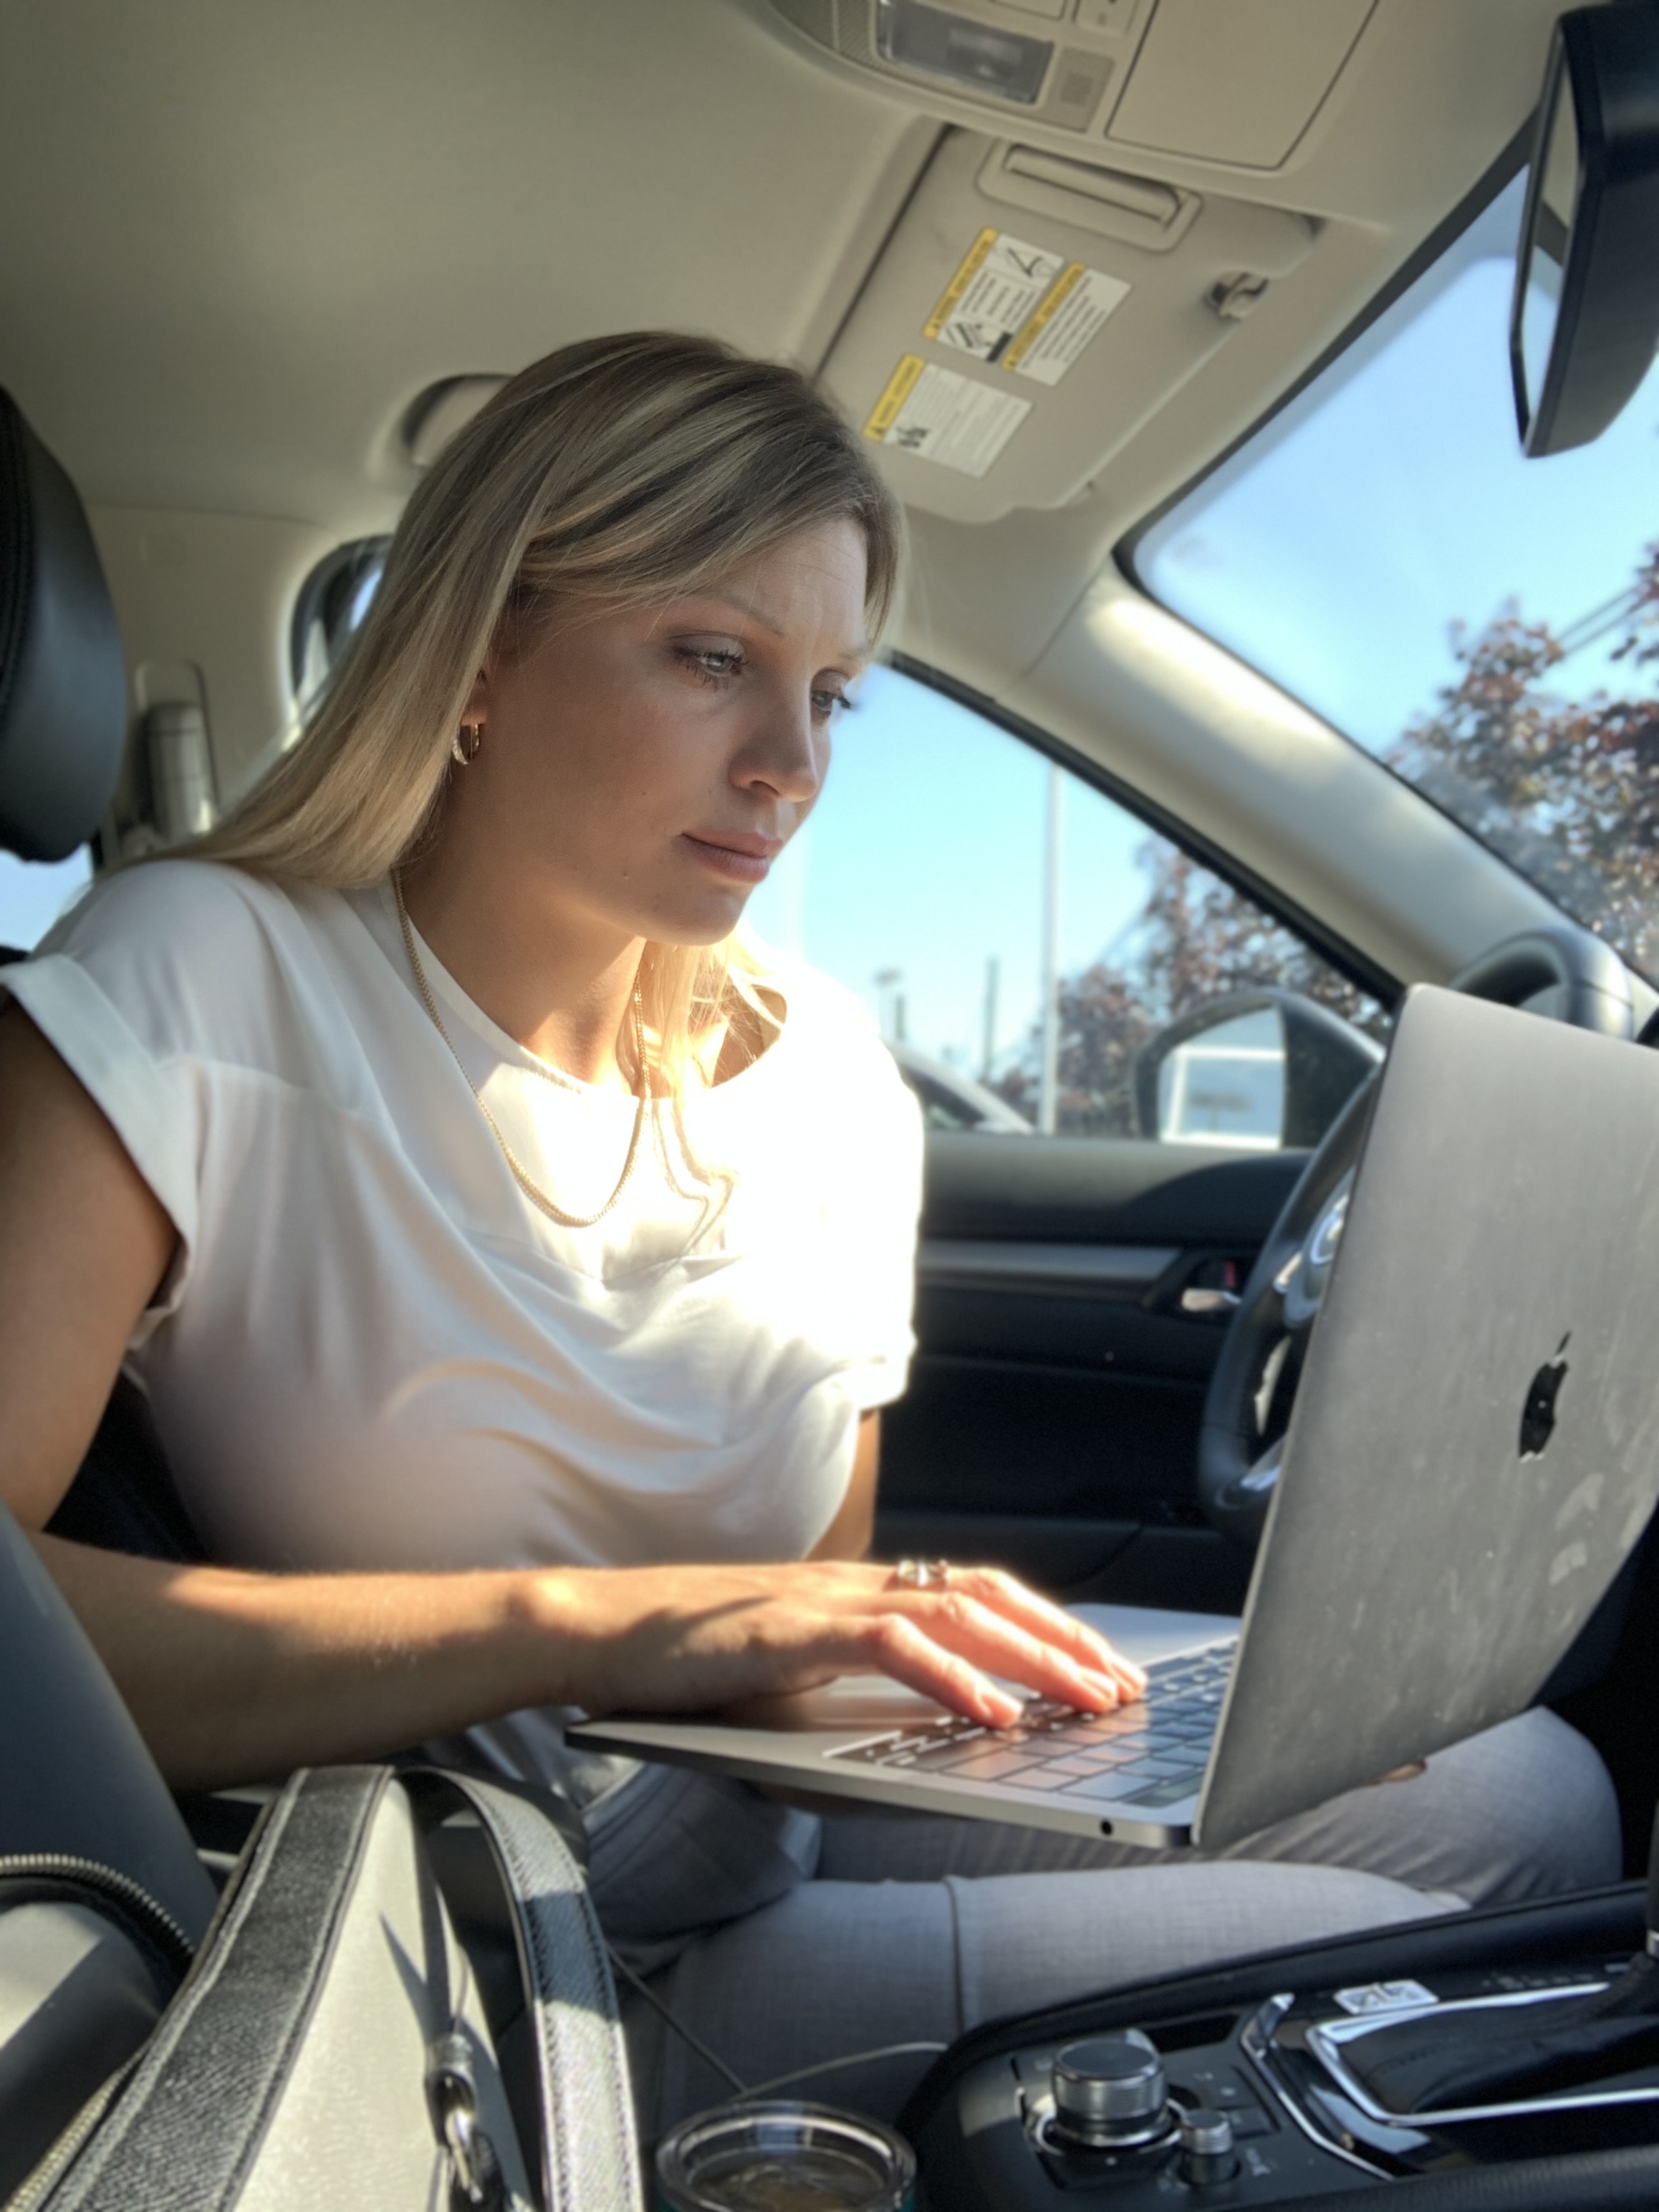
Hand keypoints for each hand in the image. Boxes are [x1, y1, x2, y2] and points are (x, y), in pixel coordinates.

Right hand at [537, 1559, 1146, 1727]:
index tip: (1098, 1664)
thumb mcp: (788, 1681)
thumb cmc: (683, 1667)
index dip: (1045, 1624)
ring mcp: (826, 1600)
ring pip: (957, 1614)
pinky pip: (892, 1646)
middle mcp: (854, 1585)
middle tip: (1123, 1686)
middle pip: (986, 1597)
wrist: (599, 1632)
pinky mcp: (794, 1629)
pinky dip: (952, 1678)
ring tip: (1087, 1698)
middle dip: (1065, 1640)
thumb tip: (928, 1738)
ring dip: (1033, 1658)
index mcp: (856, 1593)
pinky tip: (993, 1714)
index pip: (974, 1594)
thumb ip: (851, 1696)